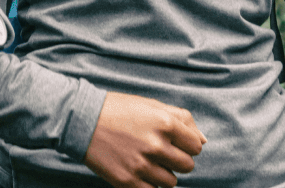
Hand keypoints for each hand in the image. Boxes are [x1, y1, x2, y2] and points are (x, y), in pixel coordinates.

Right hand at [83, 92, 205, 187]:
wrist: (81, 120)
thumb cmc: (118, 110)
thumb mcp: (151, 105)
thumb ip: (182, 118)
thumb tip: (203, 141)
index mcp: (165, 123)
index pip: (195, 147)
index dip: (187, 146)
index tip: (174, 143)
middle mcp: (156, 145)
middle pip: (187, 166)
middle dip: (177, 161)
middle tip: (160, 153)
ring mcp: (142, 165)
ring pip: (172, 182)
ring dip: (164, 174)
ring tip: (147, 162)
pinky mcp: (128, 181)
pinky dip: (150, 185)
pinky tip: (139, 172)